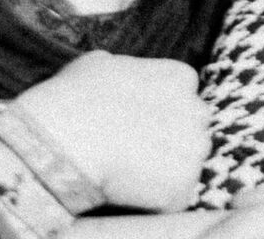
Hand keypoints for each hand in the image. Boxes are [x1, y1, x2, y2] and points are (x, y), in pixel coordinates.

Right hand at [10, 52, 209, 213]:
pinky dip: (153, 200)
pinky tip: (125, 192)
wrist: (66, 140)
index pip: (183, 93)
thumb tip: (117, 75)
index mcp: (179, 77)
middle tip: (135, 148)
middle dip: (170, 137)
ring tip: (126, 172)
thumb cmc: (75, 97)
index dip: (160, 108)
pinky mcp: (182, 190)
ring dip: (163, 169)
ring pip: (184, 164)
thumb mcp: (98, 63)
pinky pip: (172, 198)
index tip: (138, 120)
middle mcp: (197, 112)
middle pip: (191, 128)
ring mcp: (194, 153)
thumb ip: (124, 68)